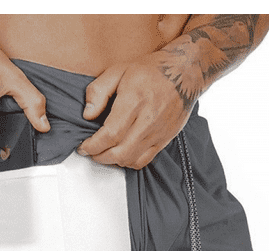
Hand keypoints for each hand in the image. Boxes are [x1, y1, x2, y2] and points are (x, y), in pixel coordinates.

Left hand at [76, 50, 199, 169]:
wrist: (185, 73)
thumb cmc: (151, 71)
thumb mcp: (119, 70)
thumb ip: (98, 91)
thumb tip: (87, 114)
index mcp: (134, 101)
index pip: (110, 134)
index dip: (93, 146)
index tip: (83, 147)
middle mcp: (147, 120)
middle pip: (119, 153)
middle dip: (100, 157)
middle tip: (91, 151)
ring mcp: (158, 133)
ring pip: (130, 160)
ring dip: (113, 161)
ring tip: (104, 152)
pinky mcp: (164, 140)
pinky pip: (144, 161)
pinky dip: (129, 162)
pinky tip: (121, 154)